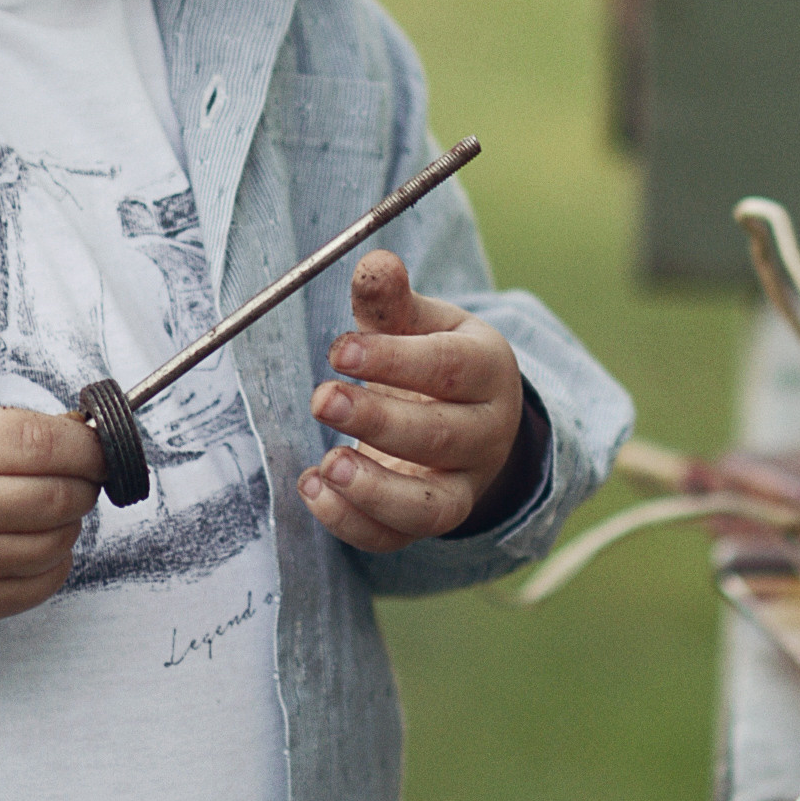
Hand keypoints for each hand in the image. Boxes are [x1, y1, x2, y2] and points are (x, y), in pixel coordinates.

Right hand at [0, 405, 105, 635]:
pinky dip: (54, 560)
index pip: (43, 443)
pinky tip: (35, 542)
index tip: (94, 442)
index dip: (85, 442)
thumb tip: (70, 436)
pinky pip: (40, 585)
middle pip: (59, 495)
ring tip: (49, 506)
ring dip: (70, 521)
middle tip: (80, 472)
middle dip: (85, 480)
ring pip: (57, 542)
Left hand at [297, 249, 528, 553]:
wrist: (470, 414)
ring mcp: (461, 484)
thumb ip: (392, 299)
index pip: (450, 368)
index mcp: (488, 369)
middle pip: (440, 436)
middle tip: (322, 400)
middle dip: (378, 422)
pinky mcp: (428, 519)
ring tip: (326, 465)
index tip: (340, 350)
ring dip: (375, 491)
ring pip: (430, 506)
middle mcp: (485, 433)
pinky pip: (396, 538)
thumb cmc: (436, 357)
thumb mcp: (422, 321)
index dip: (396, 360)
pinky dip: (352, 523)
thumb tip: (372, 262)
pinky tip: (312, 488)